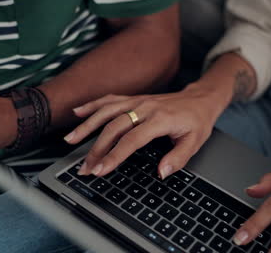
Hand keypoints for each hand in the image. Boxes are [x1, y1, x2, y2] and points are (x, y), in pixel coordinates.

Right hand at [64, 83, 227, 177]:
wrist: (200, 99)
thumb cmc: (197, 121)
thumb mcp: (195, 142)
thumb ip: (178, 158)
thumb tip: (161, 172)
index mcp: (160, 120)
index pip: (132, 140)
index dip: (114, 156)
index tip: (101, 170)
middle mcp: (145, 108)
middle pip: (114, 127)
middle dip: (97, 149)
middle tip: (85, 167)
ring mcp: (138, 101)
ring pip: (107, 111)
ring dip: (87, 126)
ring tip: (70, 140)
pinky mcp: (134, 98)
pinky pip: (110, 99)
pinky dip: (92, 105)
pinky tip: (78, 112)